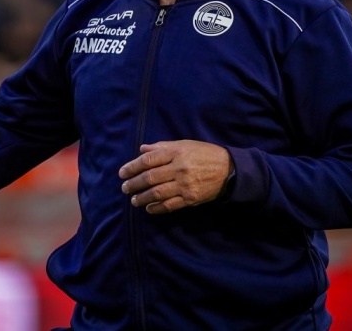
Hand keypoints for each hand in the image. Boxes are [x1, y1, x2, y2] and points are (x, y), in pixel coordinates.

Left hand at [118, 140, 232, 213]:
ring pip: (158, 193)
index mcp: (176, 153)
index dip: (132, 167)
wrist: (229, 169)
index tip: (122, 173)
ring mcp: (185, 185)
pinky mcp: (191, 198)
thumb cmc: (204, 153)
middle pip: (150, 178)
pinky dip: (157, 208)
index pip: (148, 160)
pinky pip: (170, 205)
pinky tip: (149, 208)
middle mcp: (179, 168)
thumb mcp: (184, 144)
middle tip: (124, 188)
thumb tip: (142, 149)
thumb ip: (162, 147)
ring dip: (142, 198)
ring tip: (133, 200)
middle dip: (134, 184)